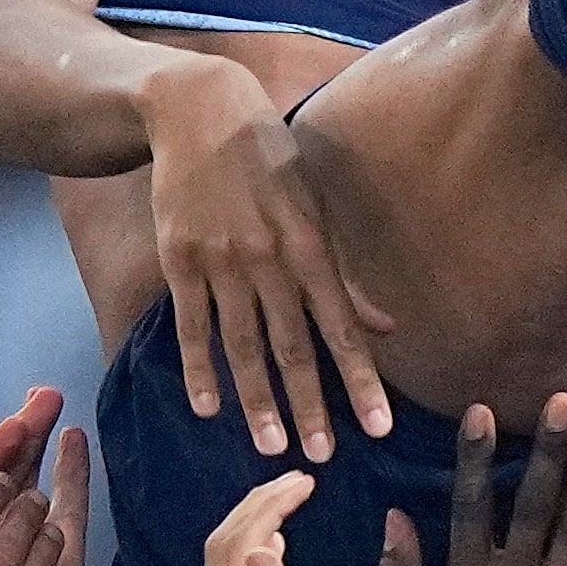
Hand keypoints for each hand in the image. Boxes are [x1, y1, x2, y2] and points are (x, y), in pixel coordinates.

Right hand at [139, 57, 394, 462]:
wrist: (196, 109)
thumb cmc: (267, 159)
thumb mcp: (315, 204)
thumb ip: (344, 272)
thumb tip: (387, 326)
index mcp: (310, 244)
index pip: (342, 326)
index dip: (362, 379)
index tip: (379, 426)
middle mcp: (268, 257)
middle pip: (294, 345)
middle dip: (311, 404)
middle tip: (325, 456)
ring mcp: (220, 260)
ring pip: (242, 344)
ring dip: (257, 400)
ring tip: (271, 446)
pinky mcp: (179, 259)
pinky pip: (191, 324)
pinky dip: (198, 367)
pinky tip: (207, 407)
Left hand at [200, 472, 340, 565]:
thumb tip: (260, 546)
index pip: (237, 541)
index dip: (268, 504)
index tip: (305, 482)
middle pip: (223, 546)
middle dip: (256, 504)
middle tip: (297, 481)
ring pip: (224, 563)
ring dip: (251, 524)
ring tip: (287, 502)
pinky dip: (251, 553)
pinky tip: (273, 553)